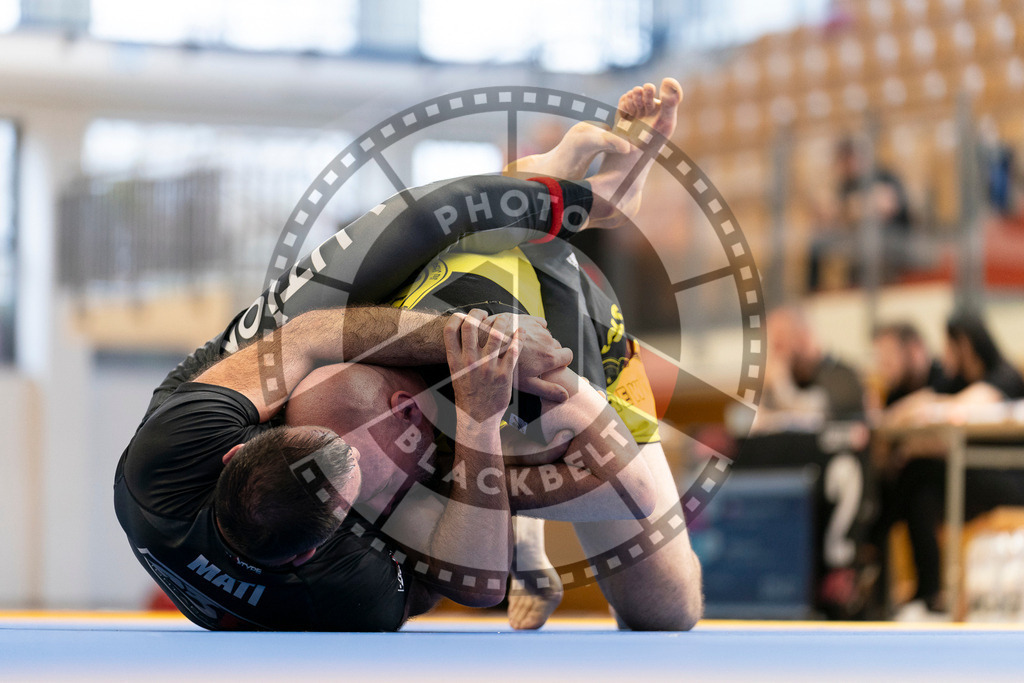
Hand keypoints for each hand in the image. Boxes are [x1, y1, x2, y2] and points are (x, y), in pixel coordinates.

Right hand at [445, 310, 521, 425]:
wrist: (477, 418)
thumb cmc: (468, 394)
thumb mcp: (456, 373)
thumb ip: (459, 354)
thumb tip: (464, 333)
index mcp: (455, 361)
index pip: (450, 330)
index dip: (457, 317)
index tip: (465, 314)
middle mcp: (469, 362)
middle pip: (472, 326)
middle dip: (479, 313)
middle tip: (486, 313)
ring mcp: (487, 368)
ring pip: (495, 334)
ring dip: (502, 321)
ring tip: (506, 318)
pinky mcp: (504, 375)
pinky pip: (513, 350)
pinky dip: (519, 338)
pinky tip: (521, 332)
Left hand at [480, 313, 572, 401]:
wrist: (486, 343)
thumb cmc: (505, 367)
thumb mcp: (526, 383)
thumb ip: (548, 389)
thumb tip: (565, 396)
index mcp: (549, 357)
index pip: (568, 356)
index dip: (562, 361)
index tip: (553, 364)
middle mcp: (547, 341)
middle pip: (556, 345)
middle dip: (548, 351)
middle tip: (533, 359)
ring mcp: (538, 329)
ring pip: (547, 335)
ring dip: (541, 340)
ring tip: (525, 348)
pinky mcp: (529, 319)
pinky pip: (540, 323)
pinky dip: (536, 328)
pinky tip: (524, 335)